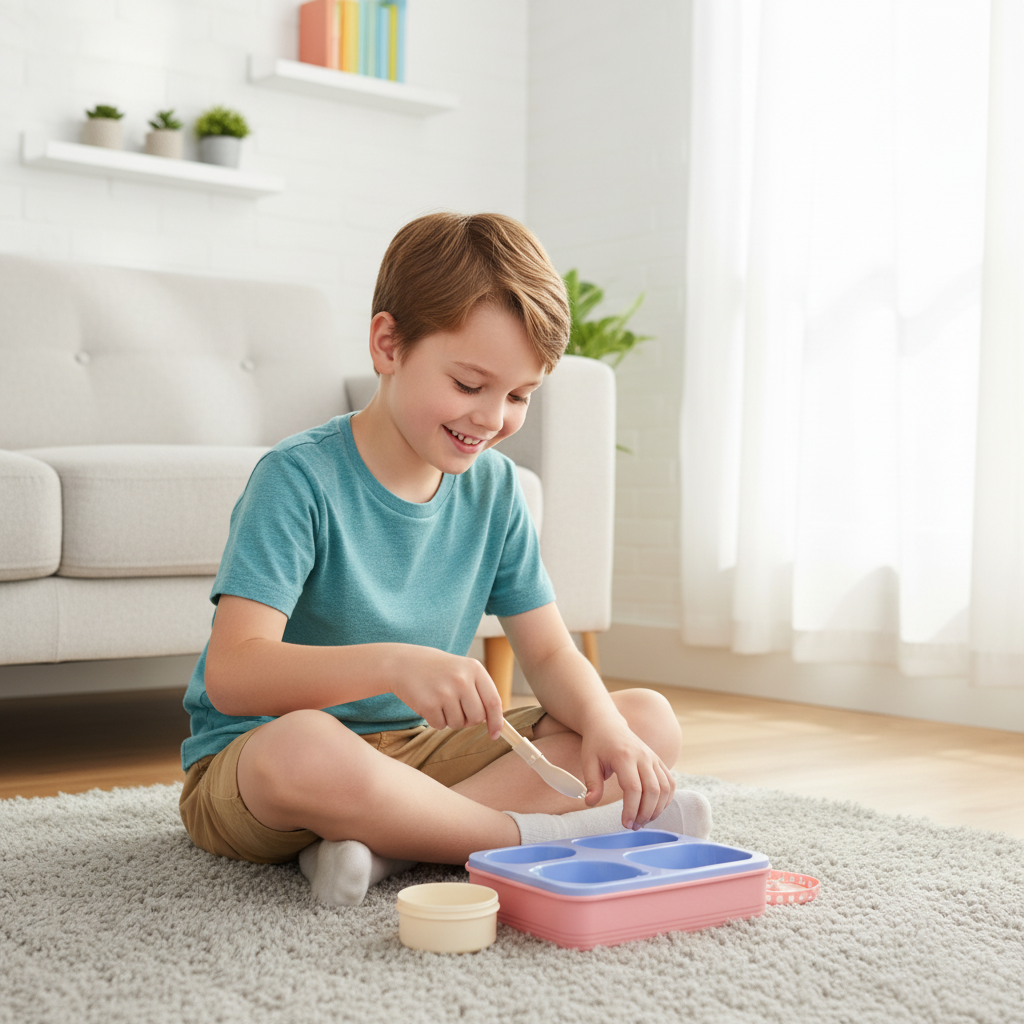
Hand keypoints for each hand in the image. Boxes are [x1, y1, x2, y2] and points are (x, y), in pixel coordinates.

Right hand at [388, 646, 504, 740]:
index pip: (493, 701)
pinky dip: (435, 720)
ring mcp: (445, 692)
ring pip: (458, 724)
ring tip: (440, 701)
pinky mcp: (429, 704)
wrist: (403, 663)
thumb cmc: (437, 670)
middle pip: (477, 717)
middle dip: (468, 720)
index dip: (496, 721)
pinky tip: (429, 704)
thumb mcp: (462, 670)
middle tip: (456, 708)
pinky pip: (440, 725)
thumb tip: (496, 722)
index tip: (495, 734)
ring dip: (450, 719)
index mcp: (475, 669)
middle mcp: (462, 679)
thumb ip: (479, 691)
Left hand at [580, 717, 676, 829]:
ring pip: (664, 788)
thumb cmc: (597, 744)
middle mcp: (642, 756)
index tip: (625, 823)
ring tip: (643, 820)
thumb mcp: (588, 761)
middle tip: (634, 826)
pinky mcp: (658, 760)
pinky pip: (669, 782)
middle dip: (645, 813)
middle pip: (652, 790)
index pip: (634, 788)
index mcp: (624, 756)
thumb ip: (592, 783)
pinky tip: (654, 808)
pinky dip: (666, 799)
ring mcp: (652, 758)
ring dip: (657, 808)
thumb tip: (590, 803)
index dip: (632, 809)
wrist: (608, 724)